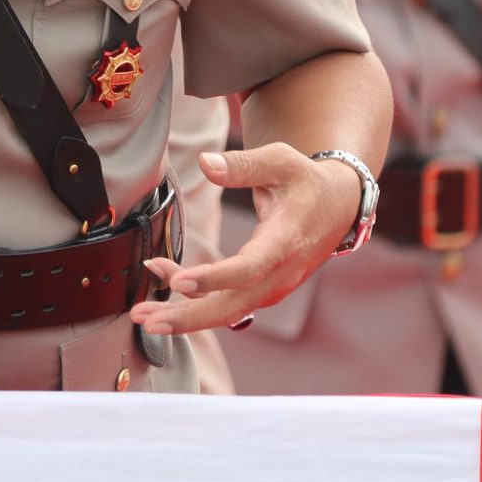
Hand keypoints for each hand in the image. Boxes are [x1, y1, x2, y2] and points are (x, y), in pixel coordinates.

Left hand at [133, 146, 362, 335]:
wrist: (339, 206)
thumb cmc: (305, 180)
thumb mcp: (280, 161)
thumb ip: (242, 165)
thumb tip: (205, 163)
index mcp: (285, 240)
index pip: (249, 268)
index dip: (214, 279)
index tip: (178, 283)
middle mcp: (280, 272)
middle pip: (233, 305)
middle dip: (187, 318)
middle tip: (145, 320)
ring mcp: (273, 286)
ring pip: (228, 310)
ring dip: (185, 315)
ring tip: (142, 314)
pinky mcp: (264, 289)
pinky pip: (228, 301)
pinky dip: (196, 298)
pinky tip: (166, 280)